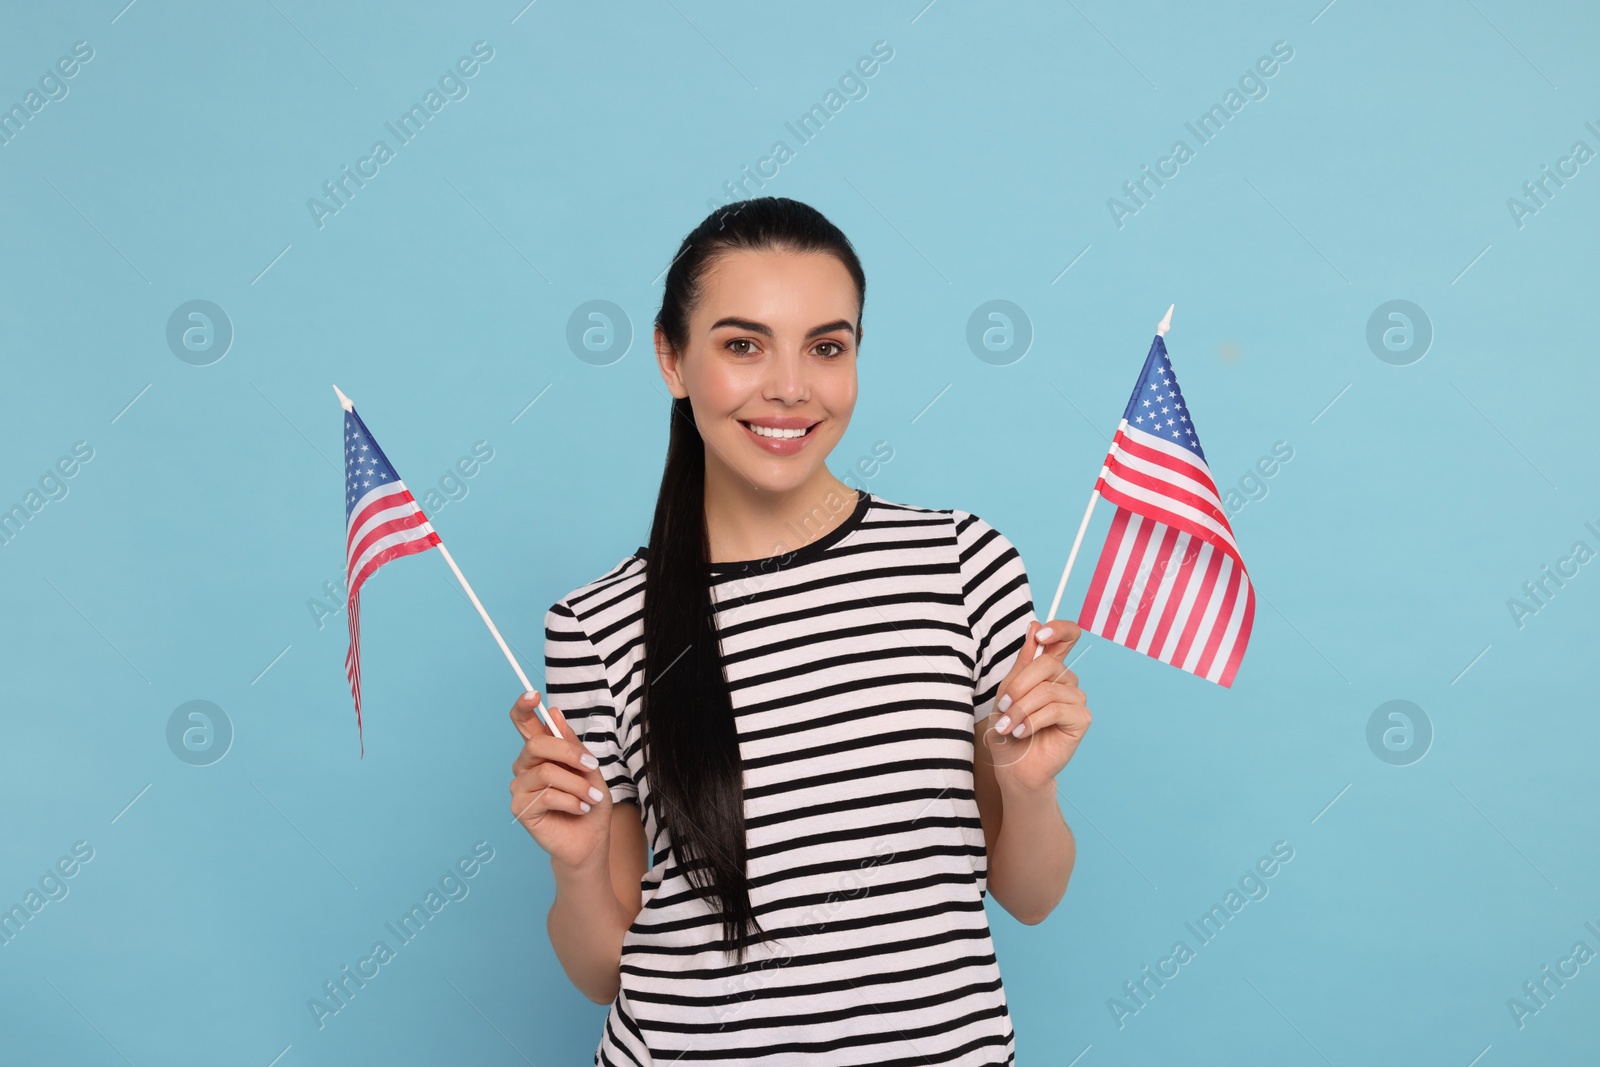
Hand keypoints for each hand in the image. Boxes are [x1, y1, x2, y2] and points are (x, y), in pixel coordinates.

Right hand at [508, 690, 611, 869]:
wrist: (590, 840)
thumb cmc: (589, 802)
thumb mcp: (588, 768)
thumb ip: (571, 744)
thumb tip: (555, 714)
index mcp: (541, 752)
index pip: (524, 724)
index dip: (523, 707)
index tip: (533, 695)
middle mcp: (525, 766)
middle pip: (536, 745)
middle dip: (569, 753)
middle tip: (592, 766)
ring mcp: (519, 787)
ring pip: (546, 772)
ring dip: (577, 785)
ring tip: (593, 797)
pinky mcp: (520, 809)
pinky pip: (546, 795)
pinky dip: (571, 801)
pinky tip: (581, 809)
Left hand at [982, 619, 1091, 793]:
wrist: (1013, 766)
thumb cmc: (1009, 728)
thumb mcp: (1007, 690)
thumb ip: (1023, 661)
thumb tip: (1034, 625)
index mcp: (1050, 669)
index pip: (1067, 636)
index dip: (1058, 629)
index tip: (1039, 635)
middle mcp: (1067, 681)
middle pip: (1048, 664)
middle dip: (1019, 686)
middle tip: (1003, 707)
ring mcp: (1076, 699)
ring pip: (1048, 690)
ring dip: (1021, 709)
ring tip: (1008, 726)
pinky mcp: (1081, 719)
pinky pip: (1056, 710)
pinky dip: (1033, 721)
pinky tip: (1022, 732)